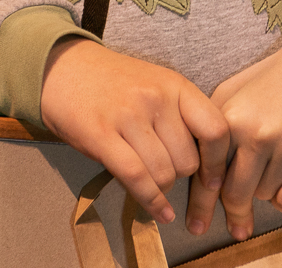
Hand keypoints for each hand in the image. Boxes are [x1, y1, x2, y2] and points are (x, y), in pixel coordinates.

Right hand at [39, 37, 229, 224]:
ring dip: (161, 187)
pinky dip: (152, 202)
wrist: (63, 68)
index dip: (218, 162)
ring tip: (151, 181)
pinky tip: (160, 212)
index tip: (213, 181)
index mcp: (175, 85)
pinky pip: (137, 179)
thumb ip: (182, 116)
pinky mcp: (102, 135)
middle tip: (165, 172)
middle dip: (180, 176)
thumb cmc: (114, 83)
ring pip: (164, 173)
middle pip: (188, 160)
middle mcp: (156, 98)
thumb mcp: (156, 85)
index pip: (215, 130)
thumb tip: (209, 165)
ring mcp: (128, 115)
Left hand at [186, 9, 281, 239]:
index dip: (201, 203)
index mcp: (228, 118)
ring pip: (265, 197)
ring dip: (268, 190)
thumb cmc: (278, 78)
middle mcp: (254, 135)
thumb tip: (197, 169)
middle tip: (238, 228)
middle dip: (235, 212)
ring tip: (280, 163)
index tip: (196, 225)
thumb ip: (212, 128)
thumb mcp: (234, 92)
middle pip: (234, 195)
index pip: (207, 172)